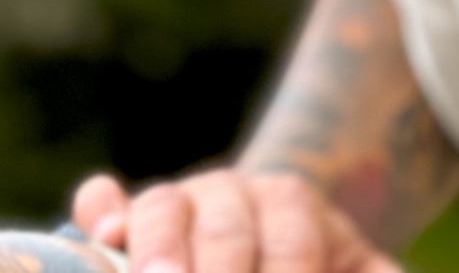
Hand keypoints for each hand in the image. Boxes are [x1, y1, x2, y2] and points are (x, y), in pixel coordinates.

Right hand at [72, 169, 401, 272]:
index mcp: (294, 206)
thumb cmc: (323, 268)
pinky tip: (100, 238)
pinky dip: (99, 212)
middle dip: (220, 267)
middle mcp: (234, 195)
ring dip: (156, 245)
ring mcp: (181, 201)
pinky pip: (103, 201)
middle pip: (227, 223)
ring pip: (164, 204)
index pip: (293, 239)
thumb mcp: (359, 272)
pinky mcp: (131, 219)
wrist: (279, 236)